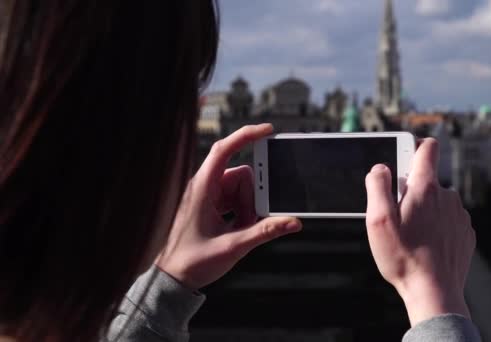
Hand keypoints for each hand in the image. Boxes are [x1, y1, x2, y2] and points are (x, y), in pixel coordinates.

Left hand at [156, 124, 301, 289]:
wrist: (171, 279)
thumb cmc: (192, 262)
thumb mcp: (233, 247)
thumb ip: (264, 233)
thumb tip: (292, 222)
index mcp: (202, 188)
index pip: (224, 149)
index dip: (246, 136)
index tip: (268, 130)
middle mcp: (204, 187)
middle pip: (241, 176)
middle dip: (253, 198)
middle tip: (251, 222)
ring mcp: (207, 196)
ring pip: (241, 190)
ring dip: (248, 209)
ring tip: (240, 232)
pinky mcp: (210, 206)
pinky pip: (234, 200)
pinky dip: (242, 214)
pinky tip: (236, 231)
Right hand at [364, 138, 475, 325]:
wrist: (434, 292)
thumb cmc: (403, 257)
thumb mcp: (378, 220)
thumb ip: (377, 187)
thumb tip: (380, 168)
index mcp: (425, 188)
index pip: (427, 148)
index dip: (412, 147)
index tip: (401, 159)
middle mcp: (447, 196)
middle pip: (427, 179)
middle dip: (410, 190)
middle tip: (397, 216)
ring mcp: (459, 215)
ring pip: (437, 201)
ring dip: (423, 210)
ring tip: (410, 235)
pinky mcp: (465, 232)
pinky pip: (447, 219)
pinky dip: (435, 226)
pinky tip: (424, 245)